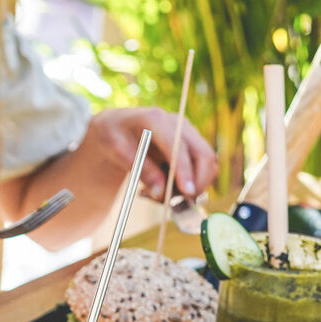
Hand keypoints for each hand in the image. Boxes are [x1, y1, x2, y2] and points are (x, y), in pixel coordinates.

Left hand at [82, 107, 218, 201]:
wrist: (117, 125)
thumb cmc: (113, 135)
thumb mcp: (117, 152)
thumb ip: (142, 171)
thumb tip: (161, 193)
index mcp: (156, 120)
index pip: (178, 147)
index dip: (184, 170)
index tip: (187, 192)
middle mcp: (179, 124)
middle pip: (205, 156)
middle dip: (196, 184)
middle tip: (170, 201)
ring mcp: (188, 134)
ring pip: (206, 166)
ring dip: (189, 187)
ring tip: (157, 194)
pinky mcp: (191, 146)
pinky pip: (200, 170)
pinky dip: (186, 185)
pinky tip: (162, 187)